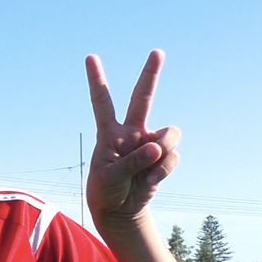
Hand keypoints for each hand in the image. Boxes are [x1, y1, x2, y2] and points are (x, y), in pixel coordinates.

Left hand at [85, 50, 180, 229]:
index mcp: (109, 133)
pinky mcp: (163, 158)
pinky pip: (172, 157)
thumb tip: (156, 146)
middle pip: (143, 98)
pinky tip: (150, 180)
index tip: (90, 57)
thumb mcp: (110, 177)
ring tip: (148, 168)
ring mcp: (148, 143)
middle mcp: (130, 132)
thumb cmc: (105, 190)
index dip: (97, 79)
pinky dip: (163, 170)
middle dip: (151, 74)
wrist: (119, 210)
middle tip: (157, 51)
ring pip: (169, 133)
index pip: (102, 101)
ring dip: (163, 150)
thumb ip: (132, 161)